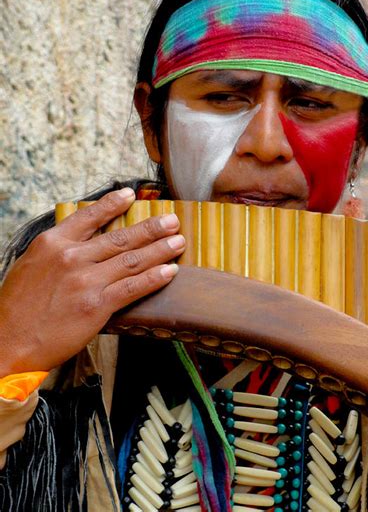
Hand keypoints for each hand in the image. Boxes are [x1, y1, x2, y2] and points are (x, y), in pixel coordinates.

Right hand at [0, 188, 183, 375]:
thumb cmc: (17, 307)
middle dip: (151, 228)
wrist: (7, 343)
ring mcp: (86, 281)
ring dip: (160, 249)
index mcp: (53, 243)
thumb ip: (57, 251)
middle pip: (120, 237)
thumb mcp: (30, 265)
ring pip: (132, 260)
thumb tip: (82, 240)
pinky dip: (155, 277)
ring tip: (178, 242)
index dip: (113, 204)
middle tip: (171, 221)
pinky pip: (133, 287)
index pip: (90, 216)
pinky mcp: (97, 305)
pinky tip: (170, 271)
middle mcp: (71, 257)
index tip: (131, 195)